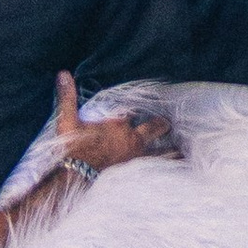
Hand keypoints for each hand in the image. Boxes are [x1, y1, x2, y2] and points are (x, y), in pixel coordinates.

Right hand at [53, 71, 179, 174]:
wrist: (76, 174)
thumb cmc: (73, 147)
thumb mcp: (68, 120)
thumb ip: (67, 97)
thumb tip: (62, 73)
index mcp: (118, 124)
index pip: (134, 113)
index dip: (139, 111)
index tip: (148, 106)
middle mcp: (131, 139)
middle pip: (153, 128)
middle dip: (161, 125)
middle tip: (169, 124)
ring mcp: (136, 158)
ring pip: (160, 151)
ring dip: (172, 150)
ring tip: (184, 151)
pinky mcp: (136, 173)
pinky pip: (156, 169)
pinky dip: (166, 169)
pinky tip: (177, 174)